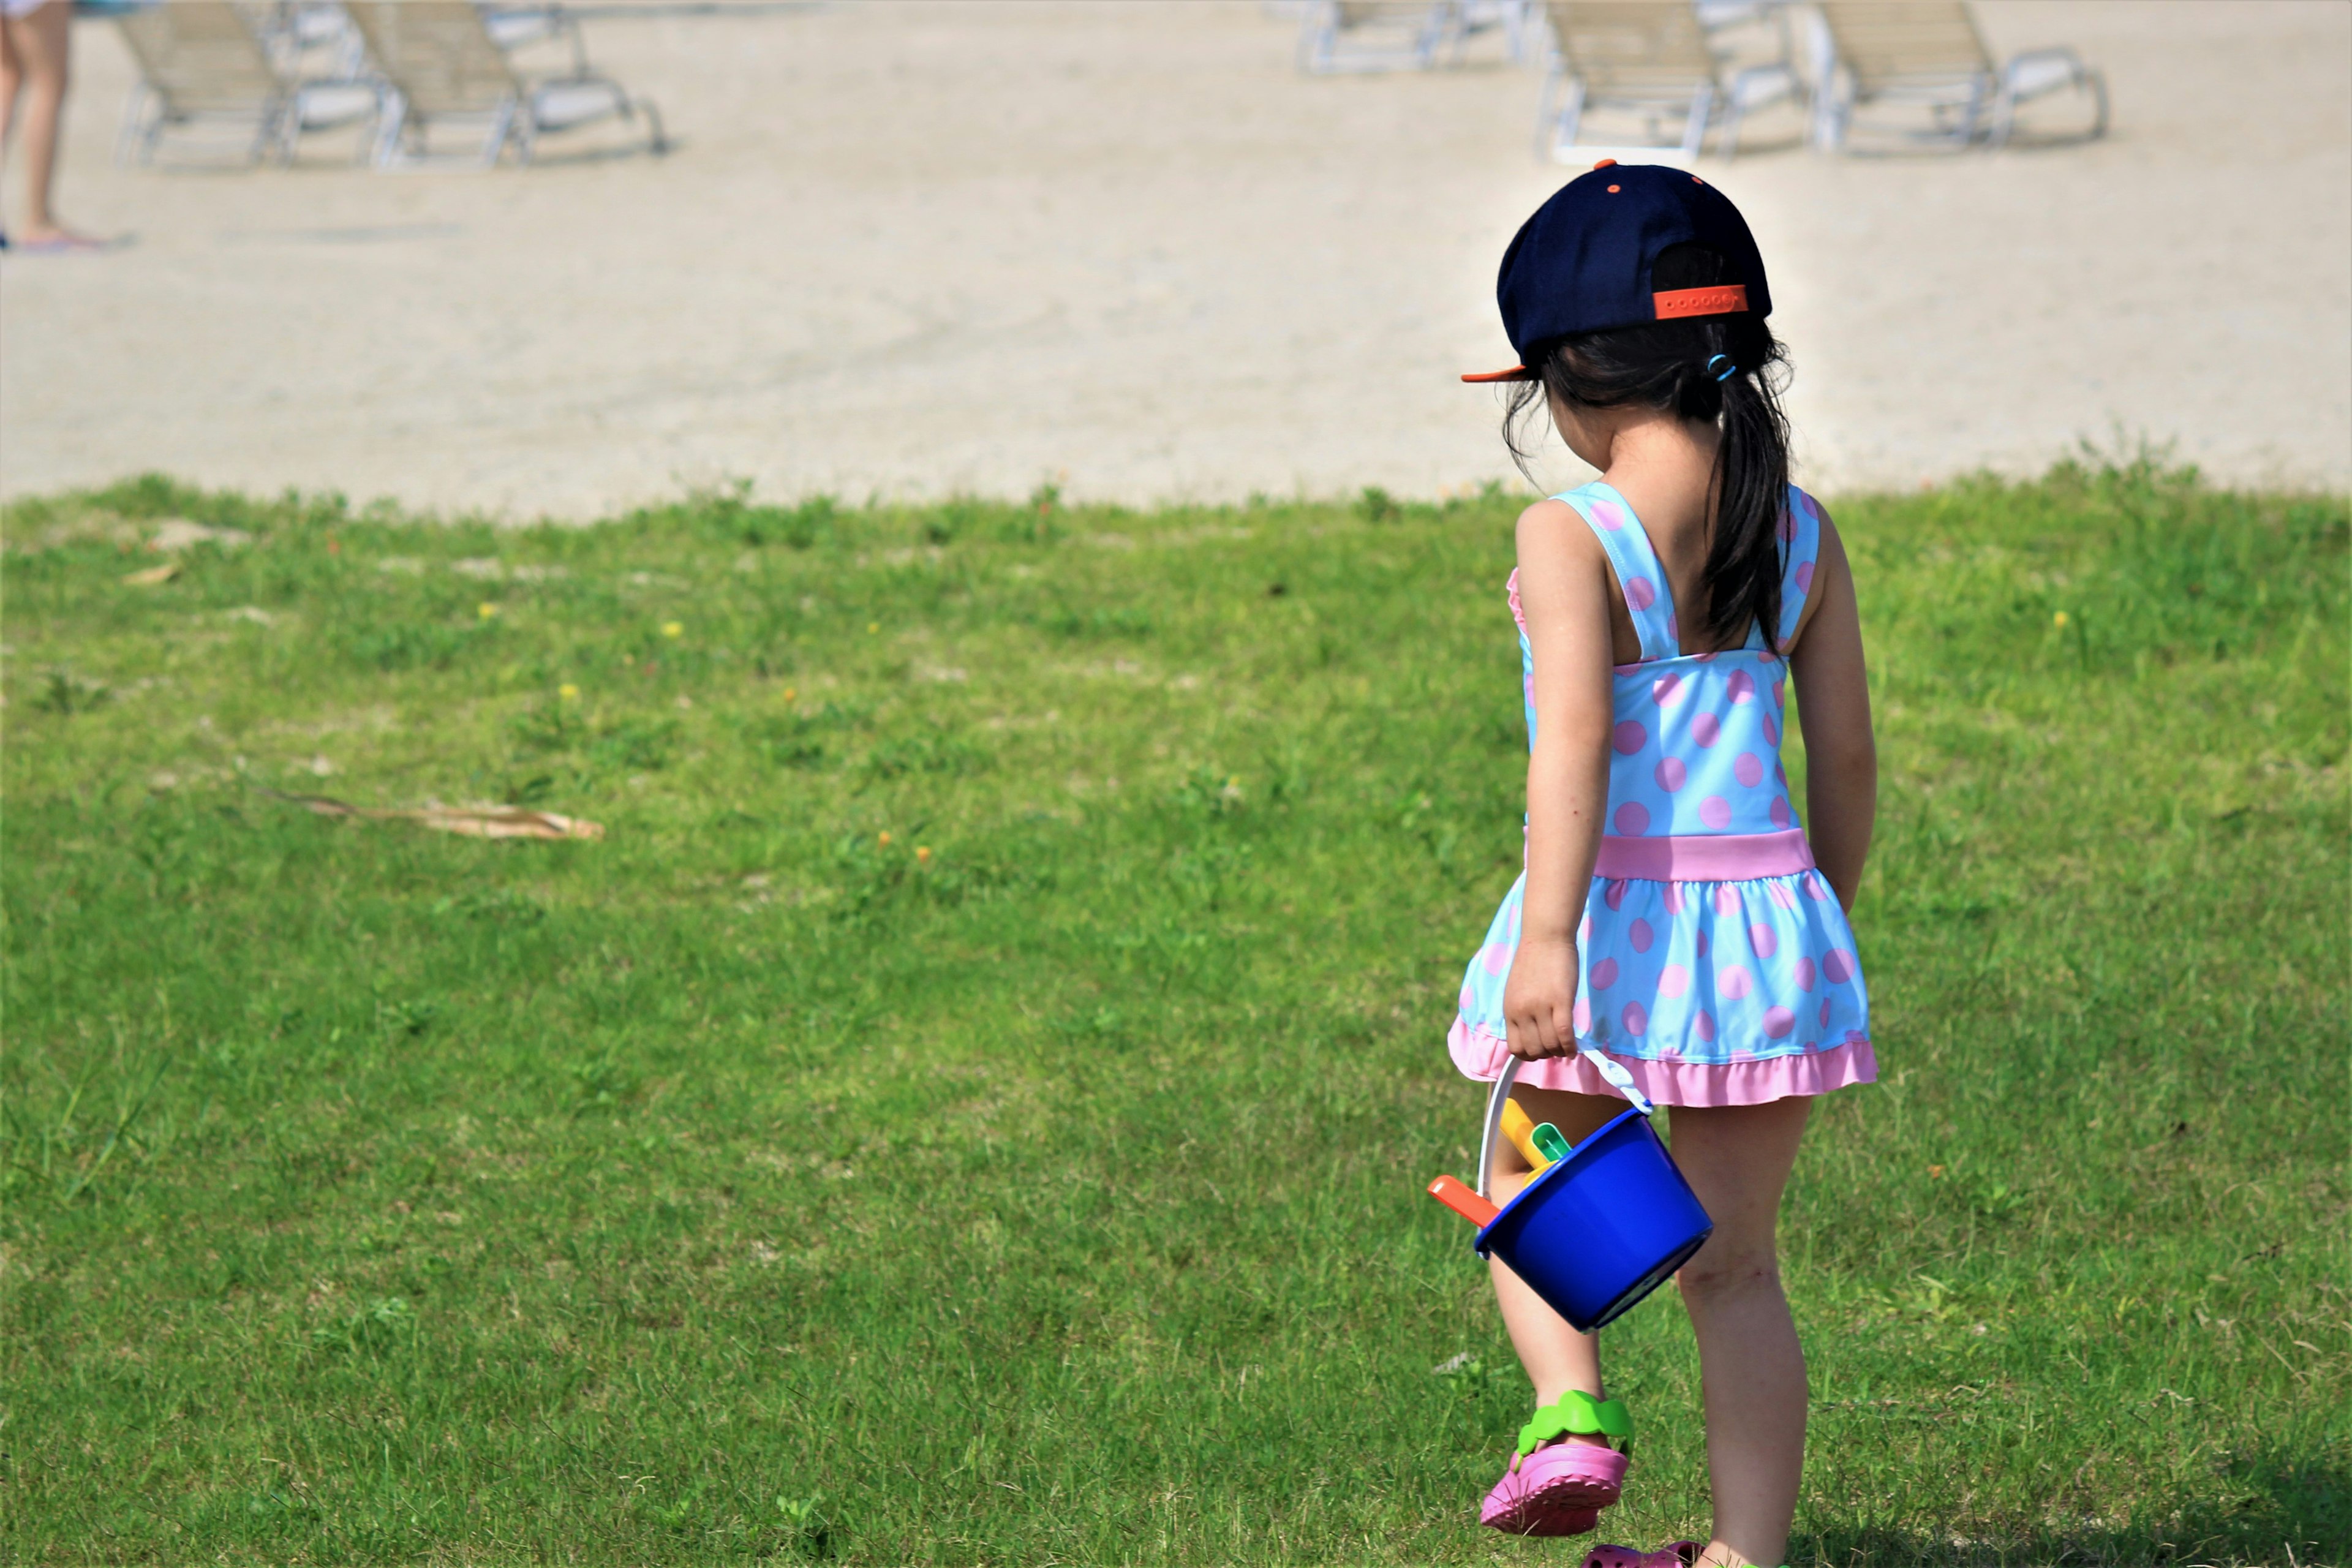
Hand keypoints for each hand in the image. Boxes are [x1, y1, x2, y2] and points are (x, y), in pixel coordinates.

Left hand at [1501, 935, 1580, 1059]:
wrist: (1545, 937)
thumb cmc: (1533, 961)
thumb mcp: (1516, 991)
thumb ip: (1521, 1012)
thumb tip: (1532, 1034)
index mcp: (1509, 1010)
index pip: (1516, 1048)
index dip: (1530, 1055)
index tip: (1541, 1050)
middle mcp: (1522, 1011)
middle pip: (1534, 1050)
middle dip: (1547, 1054)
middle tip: (1557, 1047)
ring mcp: (1540, 1006)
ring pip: (1550, 1045)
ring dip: (1561, 1051)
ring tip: (1567, 1046)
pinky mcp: (1560, 1000)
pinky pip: (1564, 1033)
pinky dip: (1570, 1046)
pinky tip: (1575, 1048)